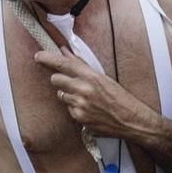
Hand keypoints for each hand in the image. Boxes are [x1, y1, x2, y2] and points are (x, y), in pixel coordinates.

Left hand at [36, 46, 155, 140]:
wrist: (132, 121)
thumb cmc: (120, 97)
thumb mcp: (103, 77)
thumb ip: (82, 65)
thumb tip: (65, 52)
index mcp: (91, 76)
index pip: (63, 64)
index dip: (48, 58)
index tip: (38, 56)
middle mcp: (83, 90)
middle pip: (56, 80)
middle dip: (60, 80)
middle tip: (72, 83)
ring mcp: (80, 105)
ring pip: (61, 95)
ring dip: (69, 95)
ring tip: (86, 98)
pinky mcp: (79, 119)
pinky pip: (69, 110)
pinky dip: (76, 109)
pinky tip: (89, 110)